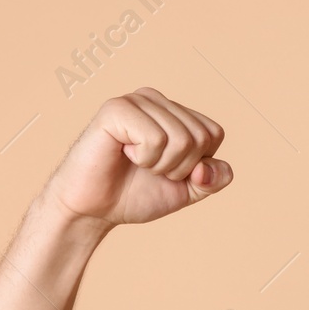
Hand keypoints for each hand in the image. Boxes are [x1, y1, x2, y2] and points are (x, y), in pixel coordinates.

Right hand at [42, 87, 231, 227]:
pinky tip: (123, 153)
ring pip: (181, 139)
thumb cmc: (135, 194)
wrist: (94, 209)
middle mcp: (156, 100)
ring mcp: (136, 101)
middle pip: (201, 137)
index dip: (197, 165)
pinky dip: (144, 158)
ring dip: (160, 165)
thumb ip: (213, 179)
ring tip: (136, 162)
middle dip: (180, 167)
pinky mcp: (116, 109)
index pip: (214, 133)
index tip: (168, 171)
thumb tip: (208, 167)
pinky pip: (155, 138)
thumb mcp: (187, 190)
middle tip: (149, 169)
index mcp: (174, 112)